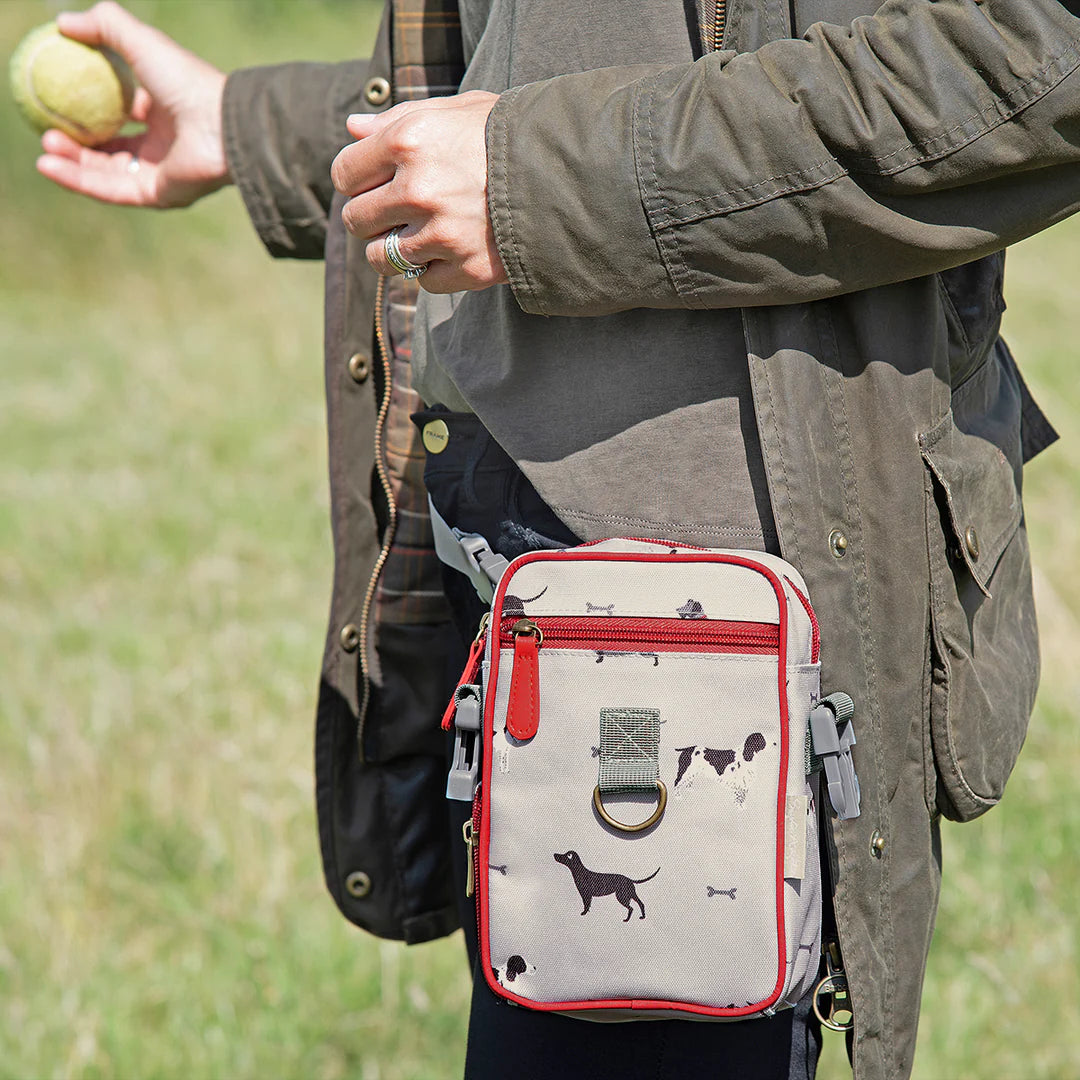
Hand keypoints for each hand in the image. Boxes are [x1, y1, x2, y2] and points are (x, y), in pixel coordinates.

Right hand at [36, 2, 228, 207]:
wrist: (220, 126)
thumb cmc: (186, 82)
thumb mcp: (140, 42)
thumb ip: (104, 26)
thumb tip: (62, 24)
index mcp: (163, 111)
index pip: (119, 112)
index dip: (85, 107)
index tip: (54, 98)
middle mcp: (163, 144)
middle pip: (110, 147)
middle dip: (74, 141)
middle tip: (44, 129)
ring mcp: (161, 172)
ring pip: (106, 171)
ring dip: (72, 162)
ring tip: (44, 148)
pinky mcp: (158, 196)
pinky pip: (111, 190)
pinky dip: (79, 180)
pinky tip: (49, 166)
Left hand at [330, 91, 508, 292]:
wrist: (571, 174)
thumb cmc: (509, 136)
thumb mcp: (457, 110)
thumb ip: (400, 120)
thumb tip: (352, 128)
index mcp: (409, 140)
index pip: (345, 173)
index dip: (358, 178)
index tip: (376, 181)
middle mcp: (419, 189)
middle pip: (356, 219)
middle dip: (371, 217)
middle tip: (396, 212)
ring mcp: (442, 235)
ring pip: (382, 258)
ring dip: (394, 249)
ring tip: (420, 235)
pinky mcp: (466, 270)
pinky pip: (423, 281)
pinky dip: (433, 270)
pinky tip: (453, 250)